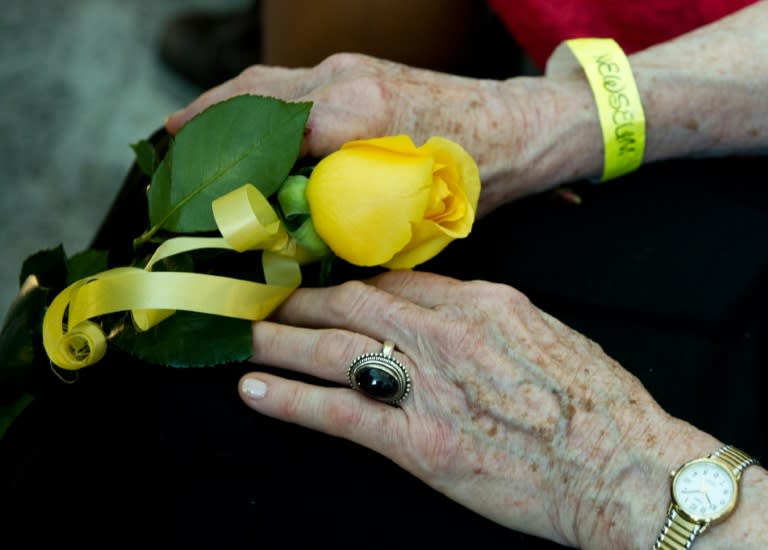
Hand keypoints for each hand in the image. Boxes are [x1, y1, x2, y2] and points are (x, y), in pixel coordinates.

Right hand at [164, 53, 602, 215]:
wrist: (525, 126)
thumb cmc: (478, 175)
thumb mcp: (414, 220)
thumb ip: (349, 233)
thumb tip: (296, 254)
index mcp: (354, 117)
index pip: (263, 142)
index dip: (222, 176)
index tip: (195, 205)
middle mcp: (342, 80)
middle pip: (247, 98)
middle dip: (200, 127)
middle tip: (167, 161)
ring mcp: (348, 68)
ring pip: (264, 83)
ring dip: (223, 110)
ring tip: (187, 140)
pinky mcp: (357, 69)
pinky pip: (289, 83)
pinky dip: (256, 104)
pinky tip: (244, 127)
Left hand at [238, 270, 712, 546]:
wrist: (624, 467)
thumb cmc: (597, 406)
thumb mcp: (547, 335)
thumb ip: (490, 320)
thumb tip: (450, 313)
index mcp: (483, 302)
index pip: (397, 280)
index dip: (351, 282)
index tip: (325, 285)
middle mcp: (448, 334)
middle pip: (354, 303)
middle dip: (304, 300)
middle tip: (269, 299)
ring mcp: (430, 386)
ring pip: (334, 348)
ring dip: (282, 340)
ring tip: (247, 335)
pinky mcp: (420, 443)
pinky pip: (339, 413)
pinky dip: (291, 399)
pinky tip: (257, 389)